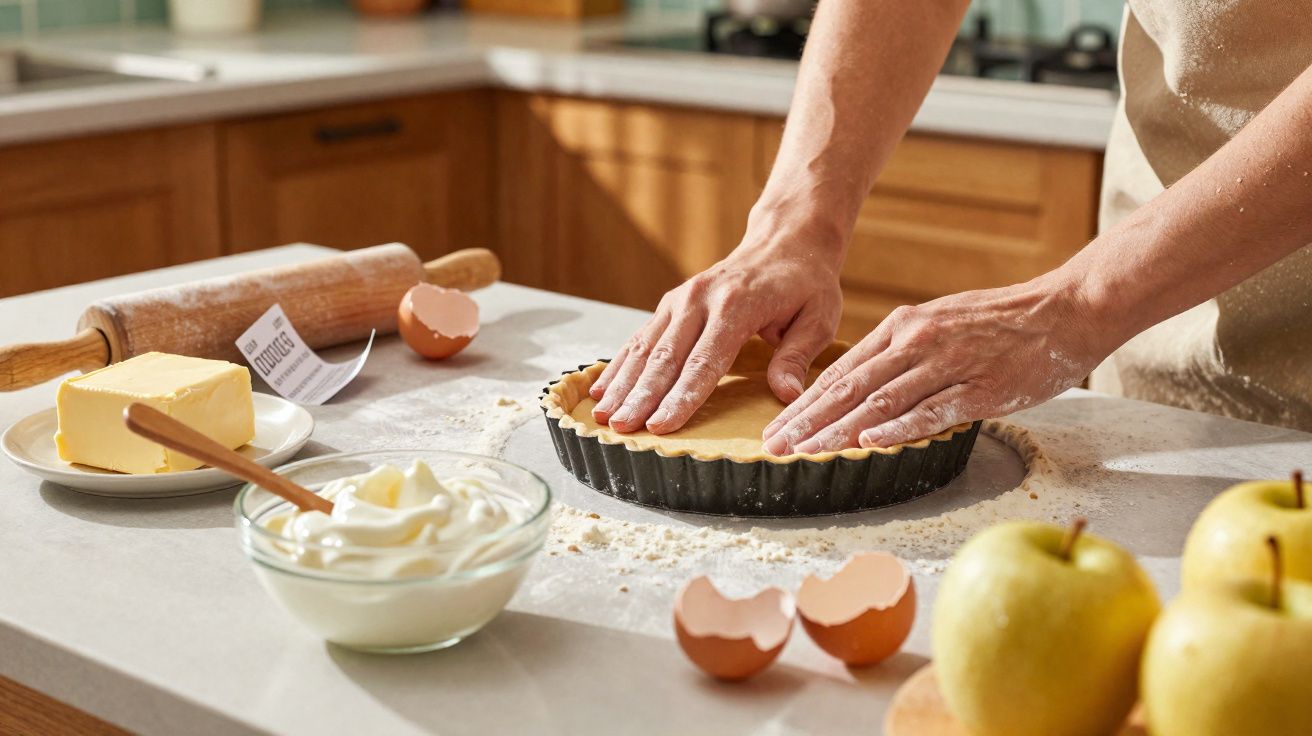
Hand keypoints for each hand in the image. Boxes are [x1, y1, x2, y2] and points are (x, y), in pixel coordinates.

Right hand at [591, 228, 843, 434]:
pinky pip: (640, 338)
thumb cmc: (805, 284)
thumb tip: (786, 395)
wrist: (785, 240)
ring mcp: (680, 300)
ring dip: (622, 384)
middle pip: (666, 357)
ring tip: (603, 416)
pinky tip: (602, 389)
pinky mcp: (671, 304)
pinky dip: (619, 365)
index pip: (704, 361)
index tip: (662, 425)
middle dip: (641, 397)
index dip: (681, 396)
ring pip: (645, 348)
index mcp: (736, 305)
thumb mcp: (818, 317)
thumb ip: (798, 356)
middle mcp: (700, 299)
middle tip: (622, 429)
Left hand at [761, 275, 1110, 453]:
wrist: (1064, 310)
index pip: (841, 372)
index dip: (805, 403)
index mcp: (903, 328)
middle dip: (807, 421)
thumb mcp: (939, 324)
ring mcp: (947, 364)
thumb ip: (901, 352)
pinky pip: (933, 411)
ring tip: (806, 452)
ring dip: (839, 430)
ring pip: (881, 401)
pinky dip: (899, 428)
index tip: (776, 428)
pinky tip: (870, 443)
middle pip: (850, 388)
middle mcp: (917, 343)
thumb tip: (863, 385)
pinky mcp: (979, 388)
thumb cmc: (1001, 322)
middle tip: (773, 446)